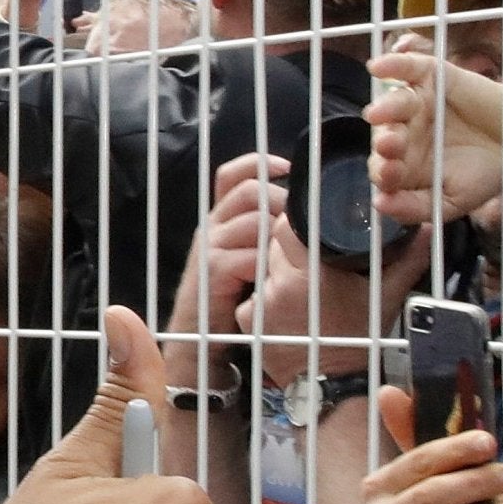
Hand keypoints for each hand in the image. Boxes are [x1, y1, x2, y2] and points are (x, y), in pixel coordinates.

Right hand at [163, 153, 291, 369]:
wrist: (199, 340)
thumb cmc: (231, 300)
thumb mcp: (249, 259)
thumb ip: (265, 236)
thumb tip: (304, 217)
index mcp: (221, 219)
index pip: (233, 174)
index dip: (260, 163)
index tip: (288, 169)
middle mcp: (212, 226)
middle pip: (251, 191)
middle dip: (283, 204)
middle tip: (299, 229)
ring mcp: (210, 247)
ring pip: (254, 221)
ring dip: (279, 237)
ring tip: (290, 256)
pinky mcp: (212, 272)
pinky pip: (247, 255)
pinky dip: (266, 265)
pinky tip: (274, 278)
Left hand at [243, 216, 425, 387]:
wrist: (335, 387)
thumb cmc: (361, 340)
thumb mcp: (387, 296)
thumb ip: (408, 259)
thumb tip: (428, 230)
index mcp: (309, 273)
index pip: (286, 226)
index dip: (296, 222)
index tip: (310, 229)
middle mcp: (279, 285)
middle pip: (273, 245)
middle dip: (290, 247)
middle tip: (312, 261)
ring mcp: (261, 303)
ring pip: (264, 268)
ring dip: (279, 271)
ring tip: (303, 288)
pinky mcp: (249, 321)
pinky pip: (254, 295)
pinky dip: (267, 296)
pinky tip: (288, 308)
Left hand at [365, 52, 502, 223]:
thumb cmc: (483, 173)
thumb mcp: (451, 202)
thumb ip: (415, 208)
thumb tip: (380, 205)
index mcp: (403, 164)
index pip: (382, 168)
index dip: (383, 173)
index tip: (390, 178)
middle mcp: (404, 132)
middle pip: (384, 134)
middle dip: (385, 142)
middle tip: (390, 145)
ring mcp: (417, 103)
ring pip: (395, 103)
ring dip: (387, 108)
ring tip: (380, 114)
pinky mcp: (432, 77)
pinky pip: (408, 68)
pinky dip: (392, 63)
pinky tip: (378, 67)